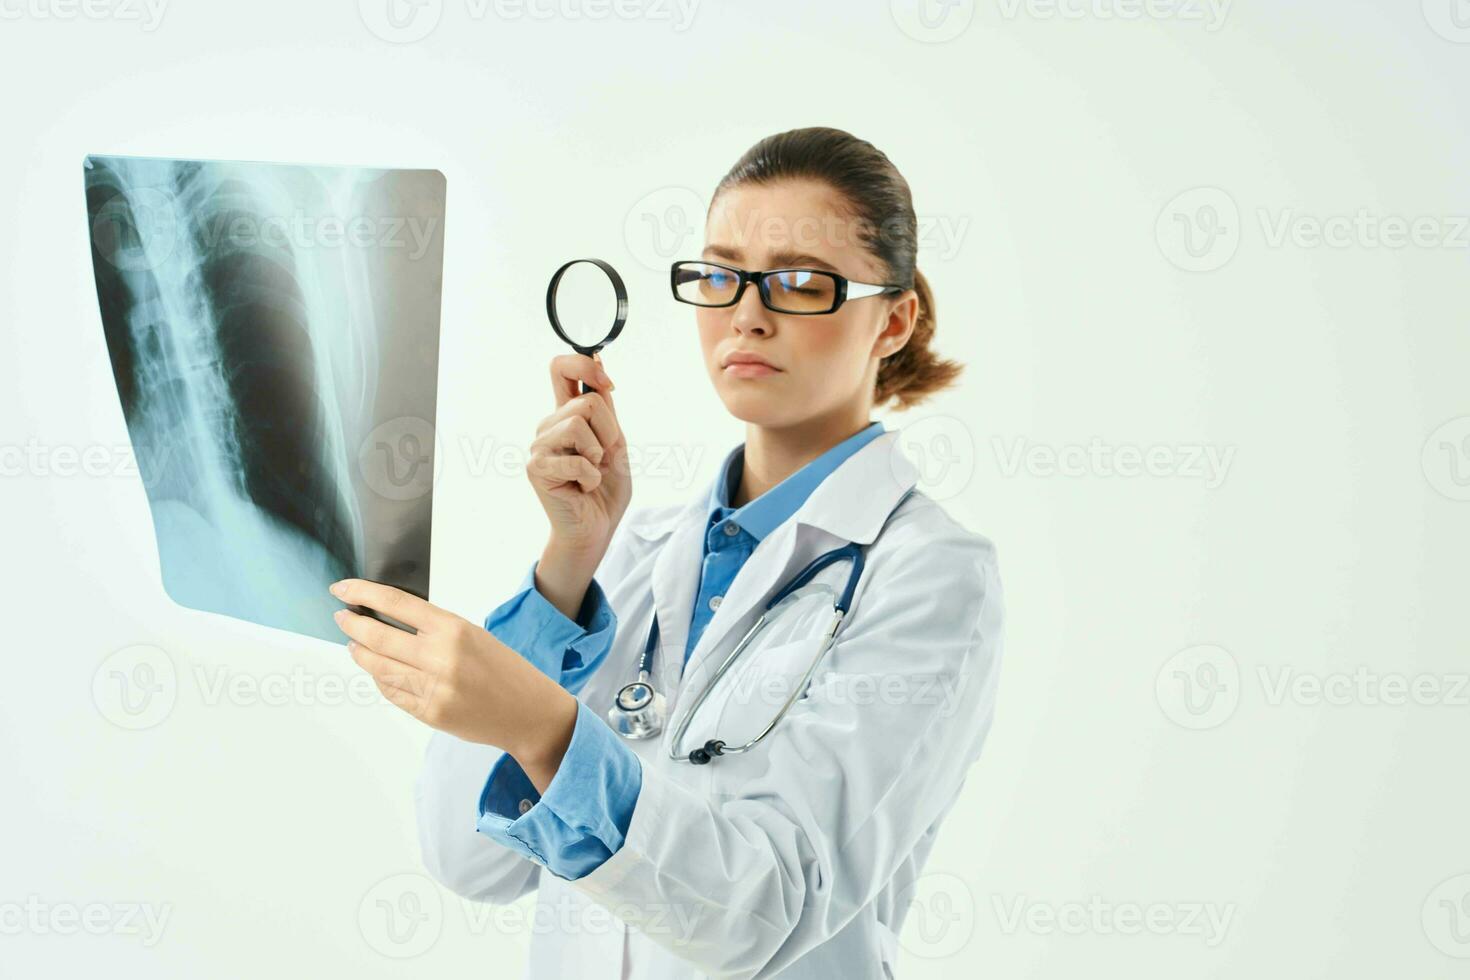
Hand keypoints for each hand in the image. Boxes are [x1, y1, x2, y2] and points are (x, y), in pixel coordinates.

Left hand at [330, 578, 577, 789]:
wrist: (528, 712)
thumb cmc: (504, 669)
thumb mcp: (473, 635)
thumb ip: (434, 629)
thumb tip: (389, 621)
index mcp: (453, 629)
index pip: (395, 603)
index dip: (362, 593)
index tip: (342, 589)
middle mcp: (440, 657)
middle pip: (377, 637)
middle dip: (352, 625)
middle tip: (342, 618)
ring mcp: (433, 688)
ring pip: (378, 667)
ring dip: (360, 654)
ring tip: (354, 645)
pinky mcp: (429, 713)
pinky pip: (392, 692)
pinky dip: (379, 679)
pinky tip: (377, 671)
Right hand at [528, 354, 631, 559]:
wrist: (596, 527)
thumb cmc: (606, 487)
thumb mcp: (615, 441)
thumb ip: (605, 407)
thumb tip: (598, 359)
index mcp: (566, 414)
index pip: (561, 368)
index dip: (584, 366)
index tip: (608, 384)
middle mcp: (548, 425)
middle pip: (587, 402)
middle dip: (609, 432)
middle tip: (603, 458)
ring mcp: (539, 446)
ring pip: (579, 425)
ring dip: (599, 455)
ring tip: (591, 473)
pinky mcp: (536, 468)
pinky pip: (578, 459)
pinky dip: (591, 477)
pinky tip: (582, 488)